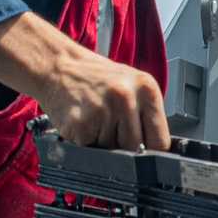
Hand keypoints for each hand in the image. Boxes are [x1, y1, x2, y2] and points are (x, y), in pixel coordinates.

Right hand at [0, 12, 169, 150]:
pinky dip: (83, 141)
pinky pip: (89, 149)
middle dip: (123, 146)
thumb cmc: (94, 79)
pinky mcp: (81, 124)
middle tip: (109, 126)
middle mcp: (127, 98)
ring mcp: (104, 111)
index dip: (150, 149)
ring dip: (102, 142)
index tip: (142, 149)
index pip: (160, 140)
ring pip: (113, 151)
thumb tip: (155, 151)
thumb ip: (145, 114)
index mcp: (146, 88)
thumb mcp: (130, 86)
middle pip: (136, 148)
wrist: (57, 66)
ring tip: (93, 117)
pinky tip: (81, 120)